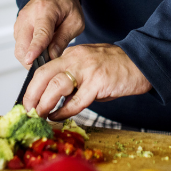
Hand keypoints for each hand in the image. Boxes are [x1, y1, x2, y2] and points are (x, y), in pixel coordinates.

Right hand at [14, 0, 84, 65]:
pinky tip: (40, 49)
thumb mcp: (75, 21)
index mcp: (45, 10)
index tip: (31, 60)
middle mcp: (28, 15)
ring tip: (45, 56)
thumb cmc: (66, 6)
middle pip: (23, 45)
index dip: (35, 49)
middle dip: (32, 61)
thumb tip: (52, 56)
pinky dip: (28, 52)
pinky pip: (19, 45)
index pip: (39, 33)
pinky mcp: (17, 27)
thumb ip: (63, 39)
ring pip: (19, 48)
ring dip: (30, 57)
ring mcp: (20, 21)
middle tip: (46, 65)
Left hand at [22, 43, 151, 119]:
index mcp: (72, 54)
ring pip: (56, 86)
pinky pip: (76, 101)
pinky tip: (58, 116)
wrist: (141, 63)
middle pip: (44, 75)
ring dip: (45, 103)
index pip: (44, 69)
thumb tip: (57, 99)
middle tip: (28, 110)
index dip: (32, 87)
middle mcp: (76, 59)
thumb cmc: (117, 67)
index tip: (28, 101)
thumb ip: (73, 78)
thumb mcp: (89, 66)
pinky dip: (64, 111)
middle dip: (31, 94)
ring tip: (41, 115)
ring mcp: (87, 70)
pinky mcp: (98, 82)